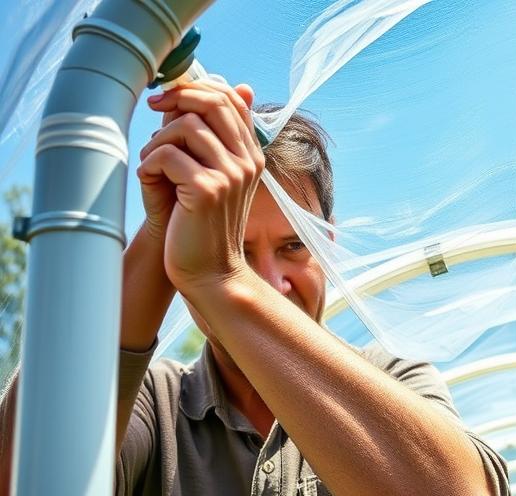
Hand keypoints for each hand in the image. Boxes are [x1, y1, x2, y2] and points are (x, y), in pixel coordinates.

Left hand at [136, 81, 263, 295]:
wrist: (209, 272)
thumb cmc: (200, 223)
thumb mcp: (209, 174)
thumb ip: (208, 137)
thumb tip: (202, 97)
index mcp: (252, 156)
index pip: (231, 99)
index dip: (196, 88)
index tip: (167, 101)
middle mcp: (247, 162)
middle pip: (213, 102)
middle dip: (176, 100)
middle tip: (153, 113)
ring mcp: (231, 175)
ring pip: (186, 126)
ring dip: (157, 141)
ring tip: (152, 166)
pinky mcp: (207, 190)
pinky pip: (167, 154)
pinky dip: (149, 164)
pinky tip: (150, 182)